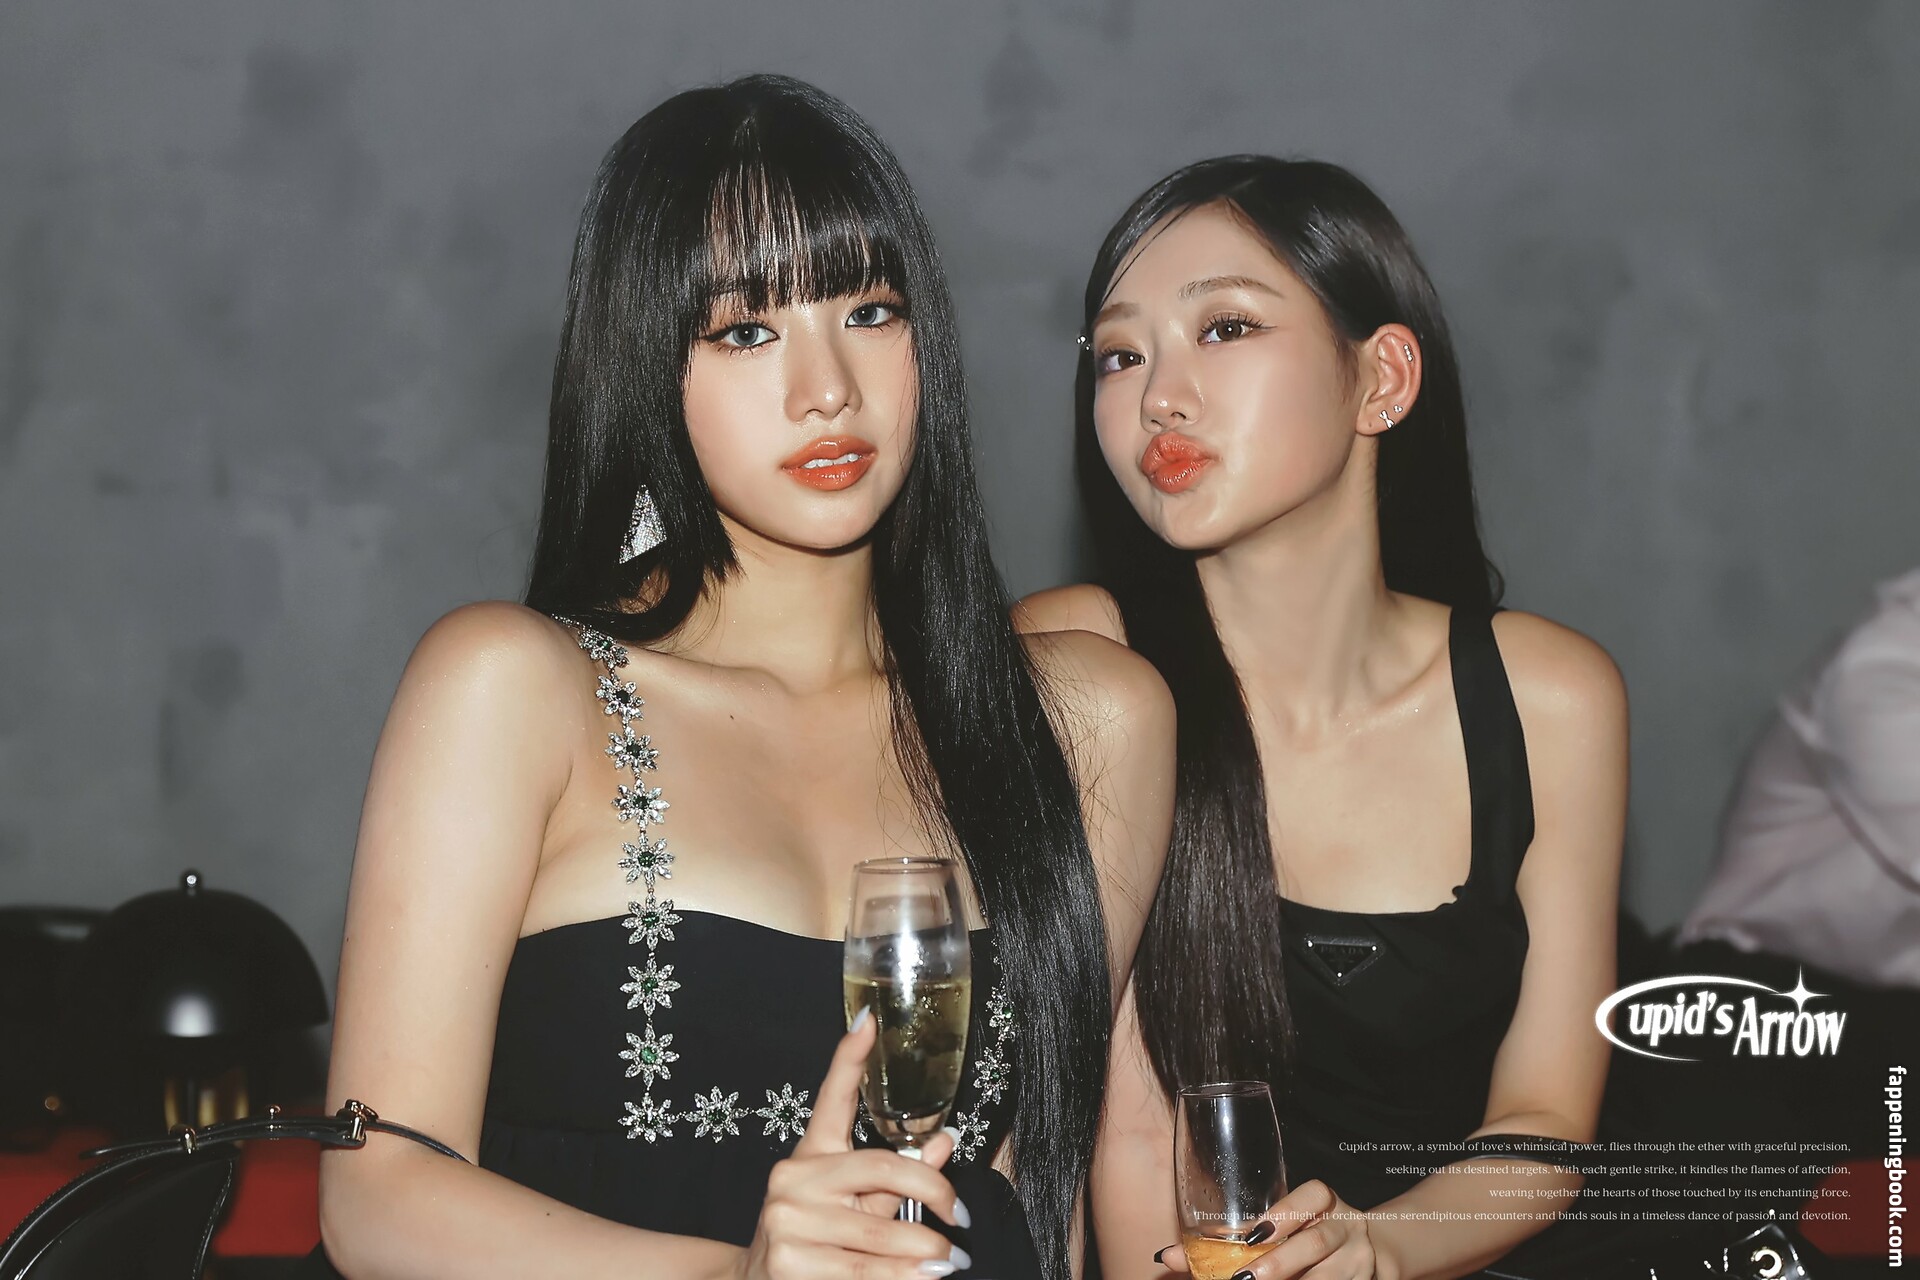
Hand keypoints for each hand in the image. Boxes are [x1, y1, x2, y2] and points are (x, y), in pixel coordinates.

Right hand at [737, 1010, 972, 1279]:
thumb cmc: (814, 1238)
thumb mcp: (853, 1201)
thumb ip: (897, 1176)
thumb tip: (946, 1142)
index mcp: (810, 1154)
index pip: (832, 1099)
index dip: (850, 1060)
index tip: (869, 1021)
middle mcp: (792, 1178)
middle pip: (881, 1169)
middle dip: (932, 1194)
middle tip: (959, 1217)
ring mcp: (786, 1221)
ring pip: (877, 1233)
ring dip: (924, 1251)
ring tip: (949, 1261)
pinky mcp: (788, 1264)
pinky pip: (862, 1272)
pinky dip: (900, 1278)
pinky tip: (922, 1278)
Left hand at [1153, 1180, 1387, 1279]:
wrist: (1371, 1250)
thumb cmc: (1305, 1234)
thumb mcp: (1278, 1227)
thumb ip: (1229, 1240)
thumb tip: (1166, 1258)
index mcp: (1325, 1202)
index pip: (1313, 1195)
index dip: (1284, 1213)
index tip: (1252, 1235)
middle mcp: (1347, 1226)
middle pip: (1316, 1242)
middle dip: (1278, 1263)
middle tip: (1243, 1279)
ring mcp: (1359, 1258)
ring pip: (1327, 1276)